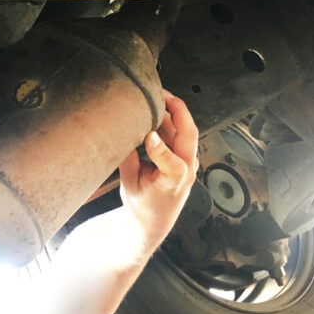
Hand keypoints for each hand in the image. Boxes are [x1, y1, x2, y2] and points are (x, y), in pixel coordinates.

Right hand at [118, 90, 198, 253]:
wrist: (155, 220)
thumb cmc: (142, 205)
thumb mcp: (129, 184)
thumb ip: (128, 158)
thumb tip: (124, 131)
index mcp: (173, 183)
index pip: (174, 164)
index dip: (161, 148)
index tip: (148, 134)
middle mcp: (187, 171)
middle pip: (189, 135)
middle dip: (177, 110)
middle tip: (160, 93)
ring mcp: (190, 162)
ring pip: (186, 130)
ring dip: (172, 112)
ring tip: (154, 96)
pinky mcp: (187, 156)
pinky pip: (181, 133)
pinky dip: (169, 120)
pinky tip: (155, 110)